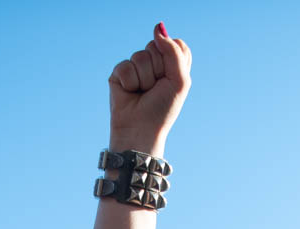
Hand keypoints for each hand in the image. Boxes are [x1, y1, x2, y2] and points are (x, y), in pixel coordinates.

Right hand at [108, 24, 191, 150]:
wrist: (141, 129)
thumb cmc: (163, 109)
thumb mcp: (179, 80)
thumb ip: (174, 51)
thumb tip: (157, 28)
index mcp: (172, 64)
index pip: (176, 44)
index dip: (173, 61)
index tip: (171, 80)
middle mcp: (154, 63)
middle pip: (156, 47)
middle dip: (158, 70)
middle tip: (155, 89)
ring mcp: (136, 67)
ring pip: (140, 56)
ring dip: (144, 79)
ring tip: (143, 93)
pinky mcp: (119, 73)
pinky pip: (125, 66)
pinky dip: (130, 82)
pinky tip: (130, 93)